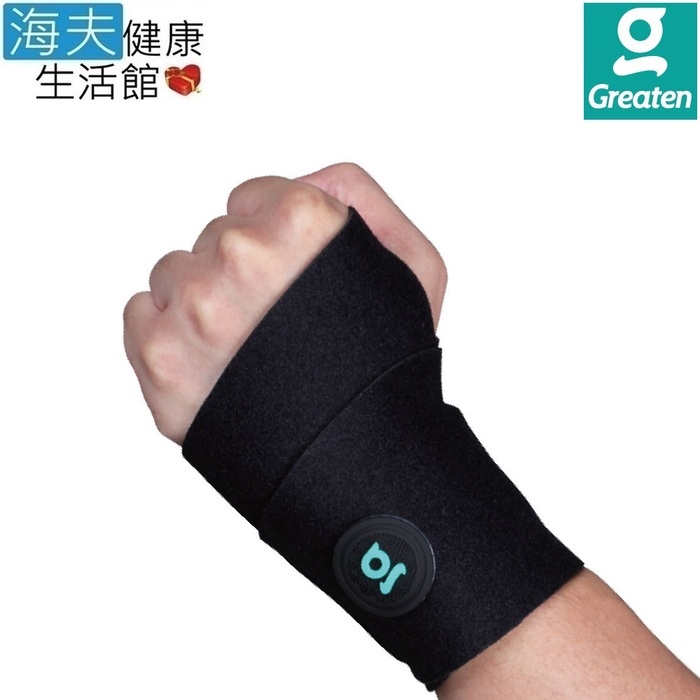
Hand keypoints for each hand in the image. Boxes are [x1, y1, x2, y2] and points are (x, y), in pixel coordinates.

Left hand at [123, 163, 446, 444]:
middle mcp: (243, 257)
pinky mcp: (159, 359)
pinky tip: (216, 364)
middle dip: (242, 274)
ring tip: (249, 352)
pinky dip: (170, 334)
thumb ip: (362, 199)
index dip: (276, 242)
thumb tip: (306, 182)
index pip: (253, 198)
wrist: (356, 461)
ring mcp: (196, 310)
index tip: (292, 280)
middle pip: (215, 237)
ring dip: (203, 304)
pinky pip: (142, 312)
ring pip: (175, 273)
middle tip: (278, 327)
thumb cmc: (386, 371)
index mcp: (304, 222)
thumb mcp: (416, 268)